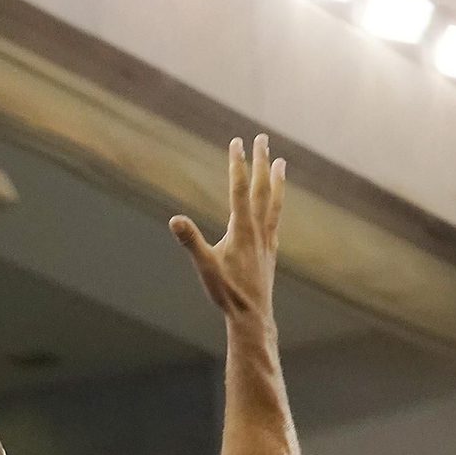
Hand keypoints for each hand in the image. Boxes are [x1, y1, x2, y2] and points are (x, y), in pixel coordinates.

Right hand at [170, 135, 284, 326]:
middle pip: (261, 188)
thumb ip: (191, 241)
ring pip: (274, 202)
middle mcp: (258, 229)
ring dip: (277, 180)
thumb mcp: (205, 267)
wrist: (252, 316)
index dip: (238, 164)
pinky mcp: (270, 251)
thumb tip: (175, 220)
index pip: (239, 188)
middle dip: (261, 161)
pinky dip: (276, 207)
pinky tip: (275, 206)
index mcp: (242, 229)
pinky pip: (275, 220)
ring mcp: (267, 240)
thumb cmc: (227, 293)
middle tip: (262, 138)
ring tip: (281, 162)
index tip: (237, 142)